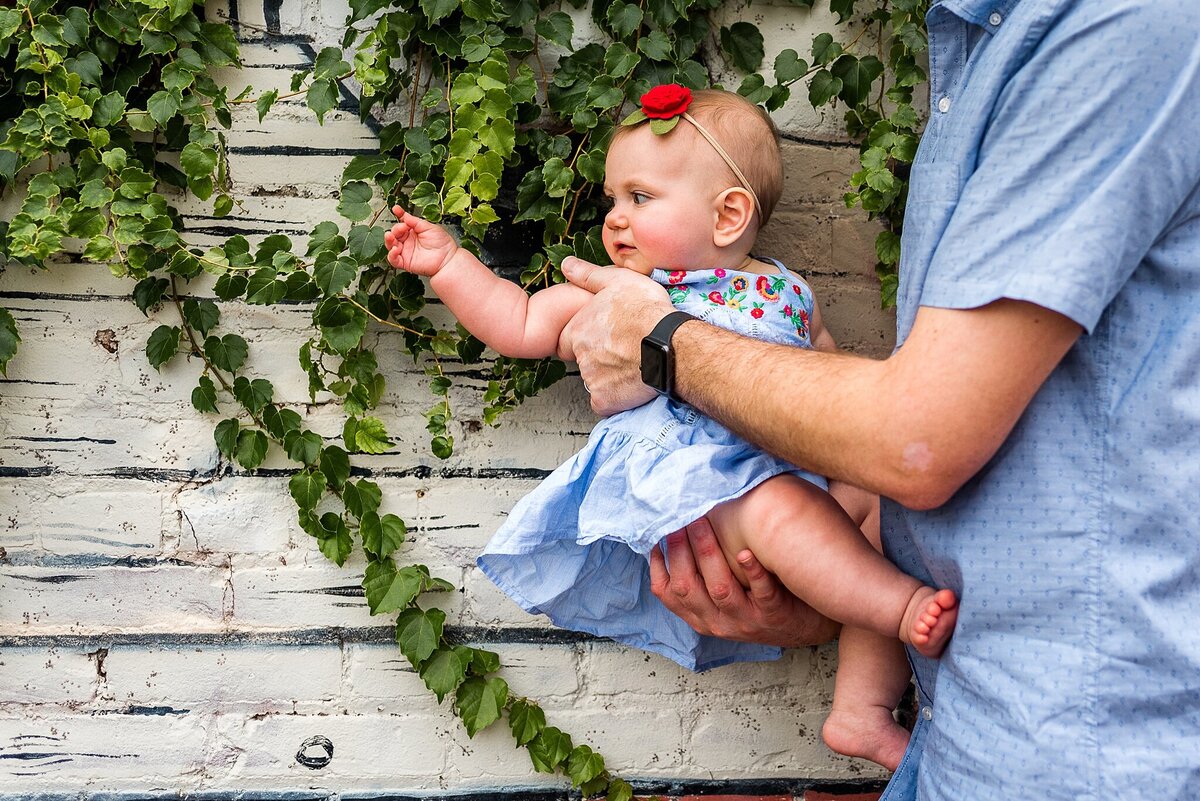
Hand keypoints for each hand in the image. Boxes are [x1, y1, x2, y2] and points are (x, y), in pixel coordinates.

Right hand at [384, 205, 459, 275]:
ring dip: (389, 240)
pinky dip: (391, 254)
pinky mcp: (405, 262)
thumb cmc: (442, 244)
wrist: (448, 258)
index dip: (399, 216)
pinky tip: (395, 249)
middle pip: (394, 233)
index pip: (402, 223)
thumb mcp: (428, 227)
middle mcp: (408, 241)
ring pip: (391, 245)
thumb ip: (414, 221)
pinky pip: (393, 259)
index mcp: (414, 232)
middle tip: (403, 228)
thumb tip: (404, 214)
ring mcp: (406, 252)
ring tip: (391, 236)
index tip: (396, 209)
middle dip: (396, 229)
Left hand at [559, 256, 672, 414]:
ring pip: (595, 381)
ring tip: (633, 365)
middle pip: (583, 360)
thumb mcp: (618, 280)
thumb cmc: (648, 311)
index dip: (587, 338)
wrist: (670, 343)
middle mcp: (580, 354)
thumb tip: (566, 265)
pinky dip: (616, 397)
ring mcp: (591, 379)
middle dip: (599, 358)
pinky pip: (604, 402)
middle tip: (624, 351)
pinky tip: (631, 384)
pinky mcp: (604, 399)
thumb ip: (588, 276)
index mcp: (579, 328)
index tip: (606, 338)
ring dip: (610, 376)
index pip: (568, 339)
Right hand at [649, 517, 838, 646]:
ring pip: (721, 589)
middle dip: (680, 551)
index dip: (658, 565)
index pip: (668, 593)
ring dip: (709, 554)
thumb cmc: (758, 601)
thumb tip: (675, 534)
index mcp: (700, 616)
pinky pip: (762, 593)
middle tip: (679, 520)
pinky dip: (753, 573)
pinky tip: (747, 552)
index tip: (659, 536)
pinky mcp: (774, 615)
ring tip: (702, 523)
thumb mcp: (723, 598)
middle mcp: (719, 622)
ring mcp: (747, 620)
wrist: (804, 626)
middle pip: (688, 589)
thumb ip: (701, 576)